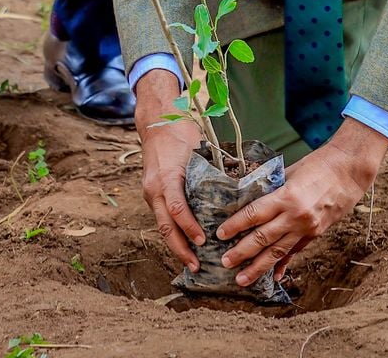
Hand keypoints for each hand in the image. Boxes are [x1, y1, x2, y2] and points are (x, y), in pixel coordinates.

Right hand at [135, 70, 203, 272]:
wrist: (156, 121)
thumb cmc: (180, 132)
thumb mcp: (196, 150)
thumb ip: (210, 171)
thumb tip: (237, 190)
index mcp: (167, 177)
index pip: (178, 209)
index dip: (190, 228)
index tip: (203, 242)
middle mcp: (155, 188)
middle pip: (165, 226)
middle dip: (180, 249)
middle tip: (196, 266)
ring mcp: (150, 191)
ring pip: (161, 225)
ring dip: (175, 244)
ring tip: (191, 262)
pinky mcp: (151, 193)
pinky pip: (161, 216)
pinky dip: (172, 231)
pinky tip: (184, 242)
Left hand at [216, 119, 387, 286]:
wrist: (349, 171)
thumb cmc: (318, 165)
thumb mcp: (290, 171)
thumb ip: (271, 187)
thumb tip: (249, 195)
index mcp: (286, 196)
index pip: (254, 214)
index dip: (235, 225)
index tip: (220, 234)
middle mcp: (296, 216)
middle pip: (263, 238)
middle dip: (242, 252)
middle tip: (224, 263)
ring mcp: (307, 228)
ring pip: (278, 252)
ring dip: (259, 267)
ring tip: (242, 279)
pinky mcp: (316, 234)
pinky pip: (296, 251)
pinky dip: (284, 264)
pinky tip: (274, 276)